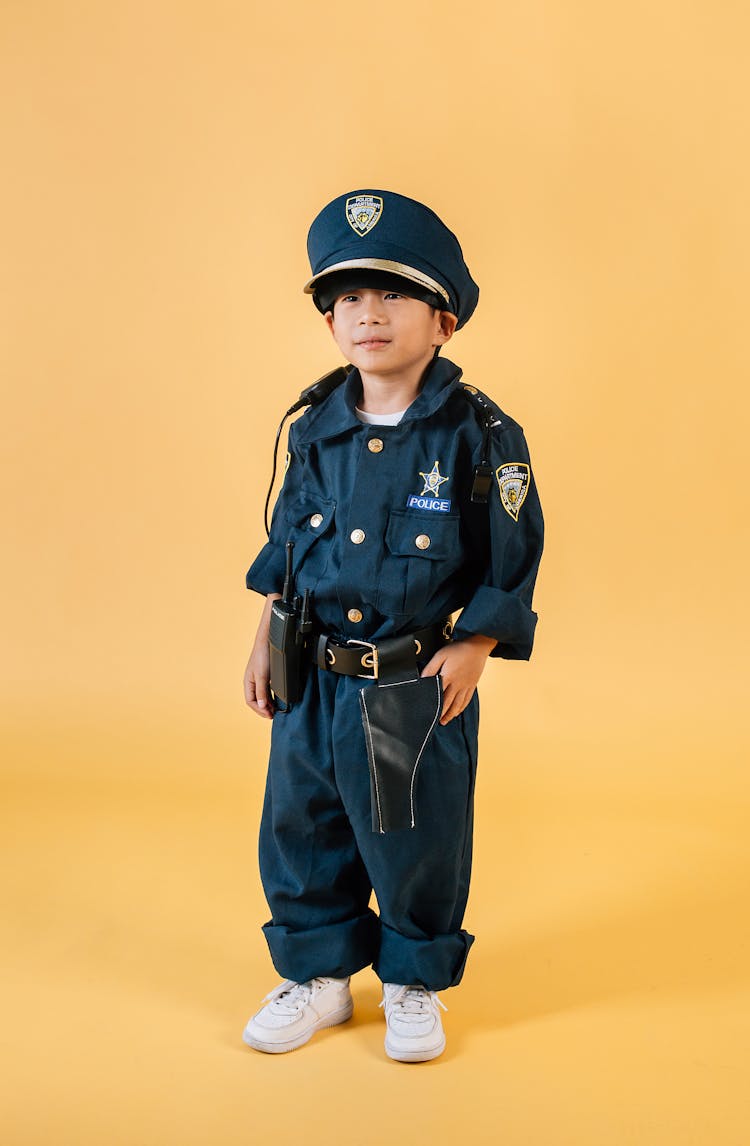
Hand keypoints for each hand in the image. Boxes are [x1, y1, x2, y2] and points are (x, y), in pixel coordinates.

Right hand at [243, 593, 279, 719]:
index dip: (259, 710)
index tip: (270, 715)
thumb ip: (262, 691)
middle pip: (256, 700)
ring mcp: (259, 677)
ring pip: (262, 695)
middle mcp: (253, 681)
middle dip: (264, 708)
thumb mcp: (263, 676)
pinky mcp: (266, 673)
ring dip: (268, 703)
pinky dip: (271, 695)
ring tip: (276, 709)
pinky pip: (267, 689)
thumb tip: (262, 706)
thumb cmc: (263, 656)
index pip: (251, 701)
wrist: (268, 639)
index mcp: (249, 682)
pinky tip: (277, 697)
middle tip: (274, 714)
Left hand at [421, 634, 495, 724]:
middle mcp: (458, 684)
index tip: (426, 712)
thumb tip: (422, 679)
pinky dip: (461, 708)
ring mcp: (466, 686)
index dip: (431, 704)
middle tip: (433, 722)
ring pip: (457, 705)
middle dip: (440, 714)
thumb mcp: (440, 655)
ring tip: (444, 721)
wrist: (478, 646)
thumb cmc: (459, 649)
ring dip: (450, 714)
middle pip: (447, 703)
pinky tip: (457, 712)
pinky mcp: (472, 685)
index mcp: (448, 677)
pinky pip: (466, 700)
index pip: (437, 695)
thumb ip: (430, 668)